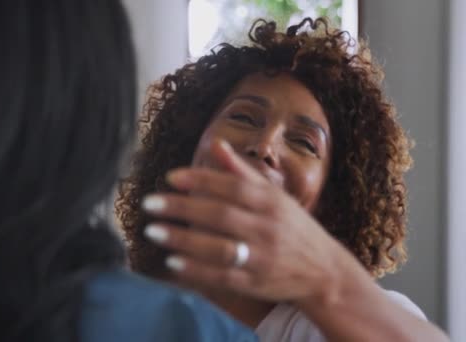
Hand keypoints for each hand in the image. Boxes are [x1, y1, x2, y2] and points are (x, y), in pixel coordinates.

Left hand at [142, 139, 361, 304]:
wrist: (324, 271)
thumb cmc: (293, 227)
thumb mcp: (275, 196)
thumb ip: (243, 172)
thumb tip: (216, 143)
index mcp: (271, 202)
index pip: (232, 186)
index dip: (200, 180)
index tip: (170, 177)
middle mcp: (267, 228)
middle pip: (220, 215)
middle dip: (182, 208)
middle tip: (150, 204)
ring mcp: (262, 258)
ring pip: (219, 247)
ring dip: (183, 240)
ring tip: (153, 231)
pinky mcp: (255, 283)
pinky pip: (222, 277)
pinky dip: (196, 270)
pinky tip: (172, 262)